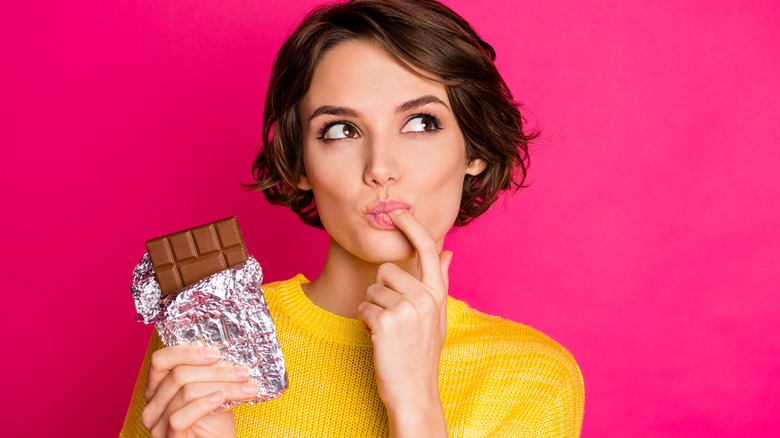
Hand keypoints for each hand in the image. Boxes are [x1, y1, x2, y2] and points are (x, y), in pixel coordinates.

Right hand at [141, 344, 256, 437]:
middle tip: (244, 372)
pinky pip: (179, 417)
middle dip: (217, 371)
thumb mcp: (212, 390)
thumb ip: (209, 373)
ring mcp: (156, 424)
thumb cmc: (214, 422)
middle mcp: (152, 405)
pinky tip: (221, 398)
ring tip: (246, 387)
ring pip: (185, 392)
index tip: (216, 354)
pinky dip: (203, 404)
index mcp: (158, 388)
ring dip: (222, 386)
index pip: (161, 360)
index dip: (187, 352)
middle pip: (179, 375)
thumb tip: (225, 350)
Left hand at [357, 209, 450, 436]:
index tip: (398, 212)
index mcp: (438, 293)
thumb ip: (442, 280)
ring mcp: (406, 310)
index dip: (412, 225)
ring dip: (373, 309)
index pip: (427, 248)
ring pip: (372, 290)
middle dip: (381, 291)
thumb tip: (448, 251)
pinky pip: (363, 308)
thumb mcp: (438, 315)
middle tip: (392, 318)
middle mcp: (425, 298)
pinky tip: (378, 340)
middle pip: (386, 270)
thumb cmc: (422, 352)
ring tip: (388, 331)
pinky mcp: (385, 323)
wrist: (415, 391)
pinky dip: (365, 324)